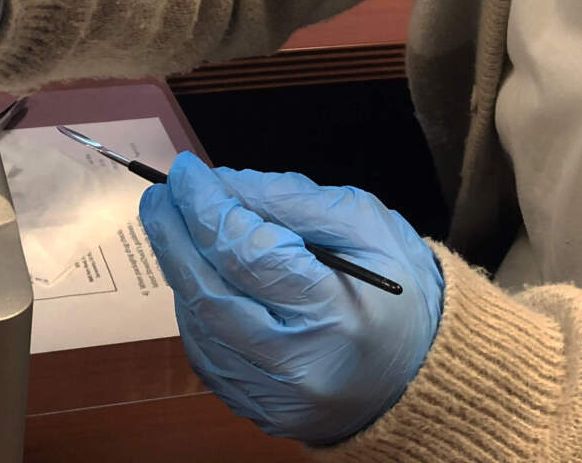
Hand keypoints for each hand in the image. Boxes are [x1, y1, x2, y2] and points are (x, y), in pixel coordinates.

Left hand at [139, 155, 442, 444]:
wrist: (422, 373)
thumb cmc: (398, 288)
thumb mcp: (363, 223)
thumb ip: (290, 199)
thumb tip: (221, 183)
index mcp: (335, 313)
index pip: (248, 253)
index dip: (208, 207)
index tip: (186, 171)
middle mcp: (298, 366)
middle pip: (209, 292)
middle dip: (175, 234)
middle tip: (159, 193)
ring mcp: (272, 397)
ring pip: (199, 324)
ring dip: (179, 270)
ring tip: (180, 228)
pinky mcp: (256, 411)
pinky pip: (206, 352)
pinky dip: (195, 307)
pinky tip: (202, 276)